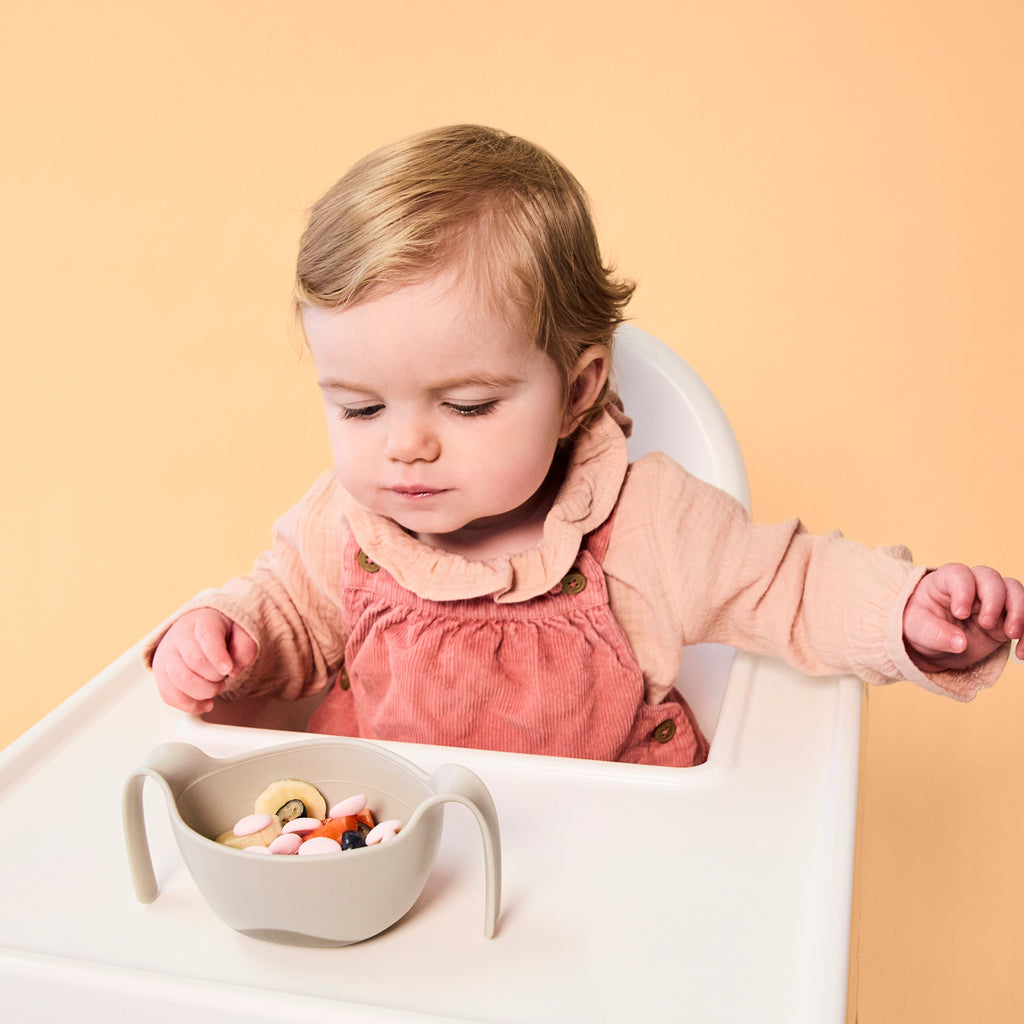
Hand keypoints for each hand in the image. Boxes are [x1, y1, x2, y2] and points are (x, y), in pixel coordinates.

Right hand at [151, 608, 256, 713]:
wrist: (195, 631)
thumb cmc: (220, 633)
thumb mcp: (240, 632)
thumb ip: (245, 648)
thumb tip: (234, 670)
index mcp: (202, 621)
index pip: (207, 636)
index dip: (218, 656)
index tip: (228, 670)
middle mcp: (179, 637)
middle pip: (194, 662)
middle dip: (216, 676)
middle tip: (225, 676)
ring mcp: (166, 656)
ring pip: (180, 681)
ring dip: (205, 692)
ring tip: (216, 687)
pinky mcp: (161, 675)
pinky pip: (170, 696)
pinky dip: (191, 705)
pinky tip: (206, 703)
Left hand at [903, 563, 1023, 672]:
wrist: (931, 644)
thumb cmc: (920, 628)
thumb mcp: (918, 631)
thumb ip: (936, 635)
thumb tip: (960, 643)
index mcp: (945, 580)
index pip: (960, 574)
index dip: (964, 590)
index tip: (959, 613)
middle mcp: (972, 585)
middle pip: (991, 578)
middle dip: (994, 599)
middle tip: (985, 623)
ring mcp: (991, 600)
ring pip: (1015, 591)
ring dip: (1019, 611)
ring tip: (1011, 634)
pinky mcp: (1006, 618)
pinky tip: (1021, 654)